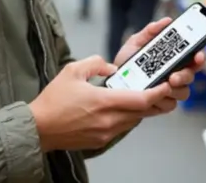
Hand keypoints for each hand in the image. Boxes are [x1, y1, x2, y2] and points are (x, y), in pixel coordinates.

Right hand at [29, 56, 180, 151]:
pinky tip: (118, 109)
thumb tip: (110, 67)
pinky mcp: (101, 141)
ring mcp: (106, 133)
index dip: (158, 92)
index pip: (141, 99)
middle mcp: (109, 120)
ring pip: (132, 120)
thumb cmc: (53, 101)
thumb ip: (95, 63)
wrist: (39, 128)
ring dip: (138, 109)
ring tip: (138, 96)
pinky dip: (125, 117)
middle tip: (157, 88)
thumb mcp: (72, 71)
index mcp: (104, 101)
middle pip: (141, 111)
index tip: (166, 84)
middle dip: (152, 100)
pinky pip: (121, 128)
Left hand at [114, 18, 204, 114]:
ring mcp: (171, 90)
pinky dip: (162, 100)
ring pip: (183, 92)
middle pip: (191, 76)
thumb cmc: (127, 62)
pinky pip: (170, 105)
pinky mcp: (164, 104)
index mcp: (173, 59)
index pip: (193, 57)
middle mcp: (176, 74)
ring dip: (174, 90)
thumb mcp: (136, 43)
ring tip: (161, 86)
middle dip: (184, 76)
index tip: (197, 55)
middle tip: (173, 77)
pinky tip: (153, 96)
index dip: (200, 56)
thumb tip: (166, 21)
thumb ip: (150, 32)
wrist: (113, 82)